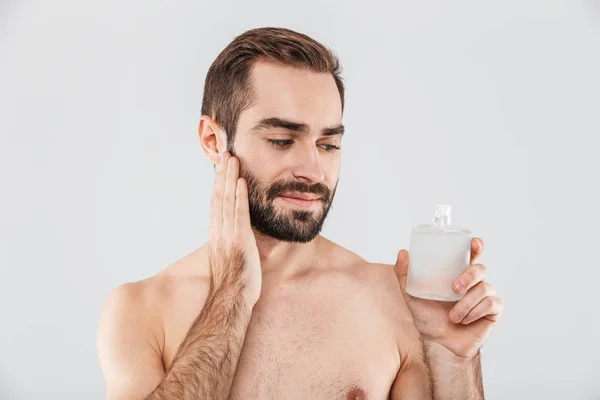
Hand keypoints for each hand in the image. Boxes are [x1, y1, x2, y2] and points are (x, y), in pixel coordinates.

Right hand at [208, 152, 260, 304]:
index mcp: (216, 234)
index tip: (221, 168)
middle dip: (222, 175)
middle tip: (225, 155)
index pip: (216, 203)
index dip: (218, 184)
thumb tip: (240, 236)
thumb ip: (233, 243)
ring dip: (229, 178)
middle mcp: (218, 231)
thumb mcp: (230, 258)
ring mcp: (227, 235)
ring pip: (226, 201)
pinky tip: (241, 182)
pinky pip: (238, 213)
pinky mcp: (238, 240)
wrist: (231, 299)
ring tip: (232, 160)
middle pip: (218, 197)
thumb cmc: (235, 283)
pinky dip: (239, 196)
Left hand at [393, 238, 503, 358]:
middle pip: (480, 268)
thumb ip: (405, 275)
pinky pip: (491, 304)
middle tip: (454, 288)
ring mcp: (485, 295)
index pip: (471, 254)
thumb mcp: (412, 295)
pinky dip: (475, 312)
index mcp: (457, 273)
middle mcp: (474, 282)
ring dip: (466, 304)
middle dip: (469, 276)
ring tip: (453, 316)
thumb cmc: (428, 317)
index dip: (476, 246)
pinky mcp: (493, 310)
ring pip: (484, 289)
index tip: (474, 244)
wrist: (439, 343)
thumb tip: (403, 253)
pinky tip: (465, 320)